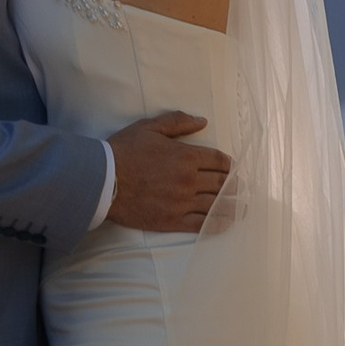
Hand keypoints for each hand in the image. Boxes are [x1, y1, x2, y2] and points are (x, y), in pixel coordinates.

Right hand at [105, 113, 230, 233]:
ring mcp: (182, 202)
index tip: (233, 168)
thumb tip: (202, 121)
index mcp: (186, 156)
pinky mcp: (172, 221)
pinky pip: (202, 224)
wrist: (102, 180)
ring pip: (216, 204)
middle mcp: (189, 180)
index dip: (229, 164)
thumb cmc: (124, 151)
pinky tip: (226, 223)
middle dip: (234, 184)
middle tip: (242, 187)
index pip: (219, 160)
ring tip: (242, 206)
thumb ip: (178, 122)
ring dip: (232, 204)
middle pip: (221, 183)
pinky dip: (217, 224)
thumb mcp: (149, 127)